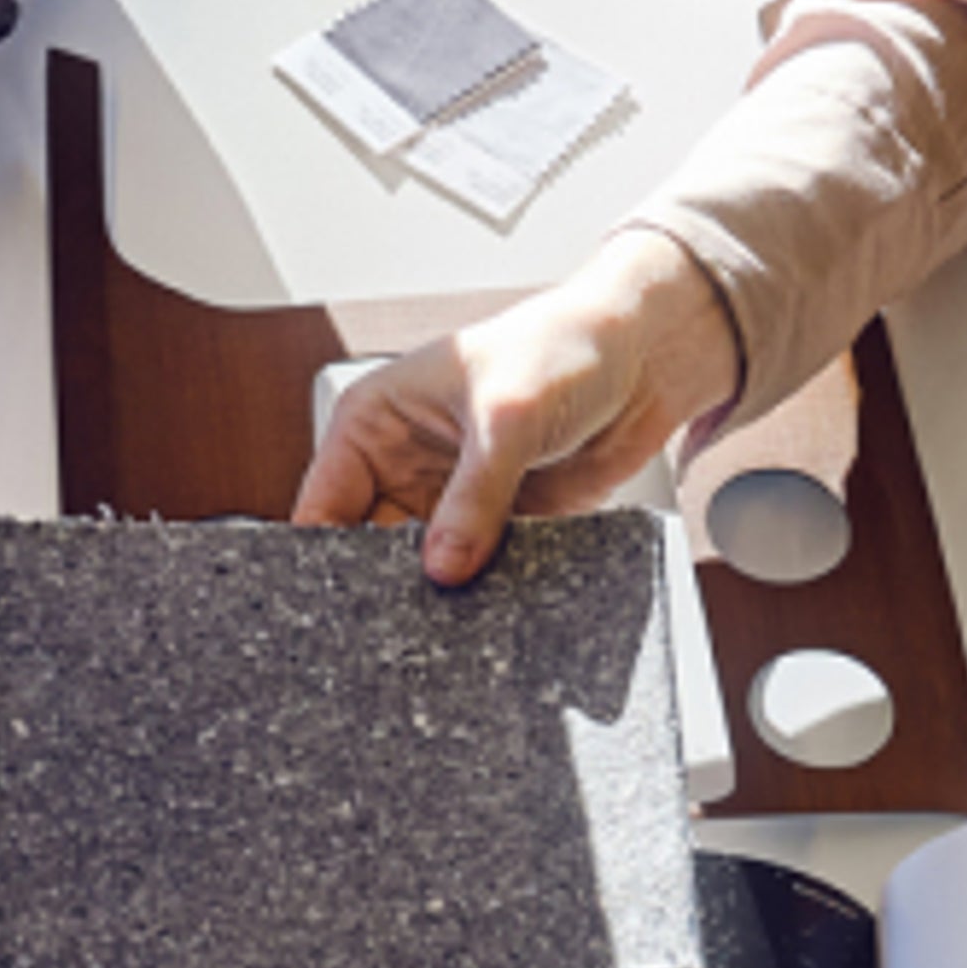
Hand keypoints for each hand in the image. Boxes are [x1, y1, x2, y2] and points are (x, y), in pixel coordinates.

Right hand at [293, 228, 741, 584]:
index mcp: (376, 420)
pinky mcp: (500, 522)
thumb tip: (442, 566)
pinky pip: (478, 569)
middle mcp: (404, 462)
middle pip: (366, 546)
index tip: (338, 603)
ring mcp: (451, 497)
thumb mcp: (505, 418)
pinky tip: (489, 606)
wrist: (645, 357)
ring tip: (446, 617)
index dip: (321, 554)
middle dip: (382, 582)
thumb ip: (473, 497)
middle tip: (399, 620)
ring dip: (436, 590)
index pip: (323, 502)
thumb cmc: (561, 347)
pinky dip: (482, 589)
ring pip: (422, 565)